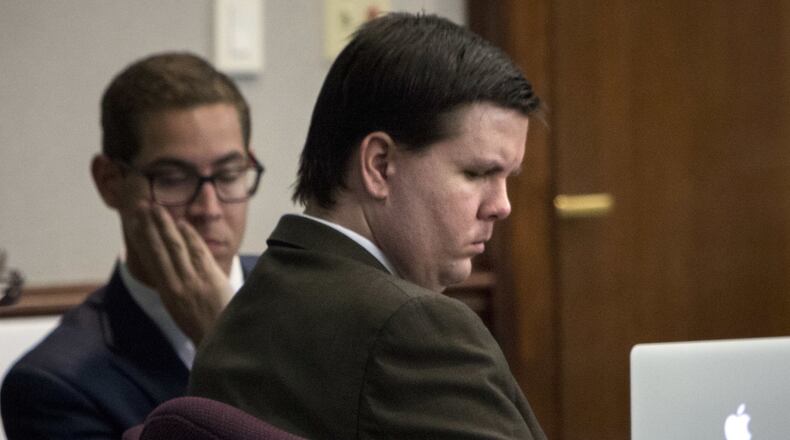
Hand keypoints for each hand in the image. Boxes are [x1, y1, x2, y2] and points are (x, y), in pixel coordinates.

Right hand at [126, 202, 232, 344]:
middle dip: (149, 226)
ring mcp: (193, 281)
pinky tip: (181, 223)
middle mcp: (176, 285)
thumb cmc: (204, 326)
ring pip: (175, 247)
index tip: (134, 223)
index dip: (142, 239)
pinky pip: (198, 252)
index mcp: (168, 293)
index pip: (151, 259)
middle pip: (160, 249)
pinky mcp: (211, 279)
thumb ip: (175, 287)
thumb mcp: (182, 308)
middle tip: (141, 206)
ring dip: (165, 225)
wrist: (222, 342)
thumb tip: (168, 267)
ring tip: (156, 208)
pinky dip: (189, 236)